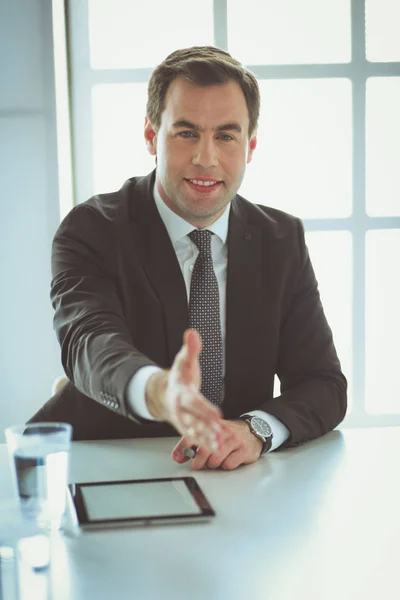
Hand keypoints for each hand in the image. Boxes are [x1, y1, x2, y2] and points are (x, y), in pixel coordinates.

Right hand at [145, 329, 224, 452]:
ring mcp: (183, 421)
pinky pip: (197, 437)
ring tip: (220, 447)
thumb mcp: (184, 360)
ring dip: (208, 440)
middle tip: (220, 437)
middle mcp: (181, 410)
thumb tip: (192, 333)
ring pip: (196, 433)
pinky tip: (218, 449)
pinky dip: (207, 444)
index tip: (217, 415)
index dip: (205, 410)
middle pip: (195, 421)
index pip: (194, 403)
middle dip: (207, 430)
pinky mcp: (188, 428)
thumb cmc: (178, 377)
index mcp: (181, 394)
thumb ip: (190, 348)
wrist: (162, 392)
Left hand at [172, 419, 263, 470]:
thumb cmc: (229, 435)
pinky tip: (228, 460)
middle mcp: (223, 431)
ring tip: (216, 460)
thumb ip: (193, 443)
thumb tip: (177, 456)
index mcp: (212, 425)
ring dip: (213, 464)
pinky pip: (229, 464)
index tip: (178, 458)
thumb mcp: (211, 434)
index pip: (194, 435)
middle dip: (198, 461)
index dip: (183, 448)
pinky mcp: (244, 450)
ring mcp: (234, 440)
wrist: (253, 432)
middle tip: (198, 465)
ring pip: (216, 459)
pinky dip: (226, 466)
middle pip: (204, 449)